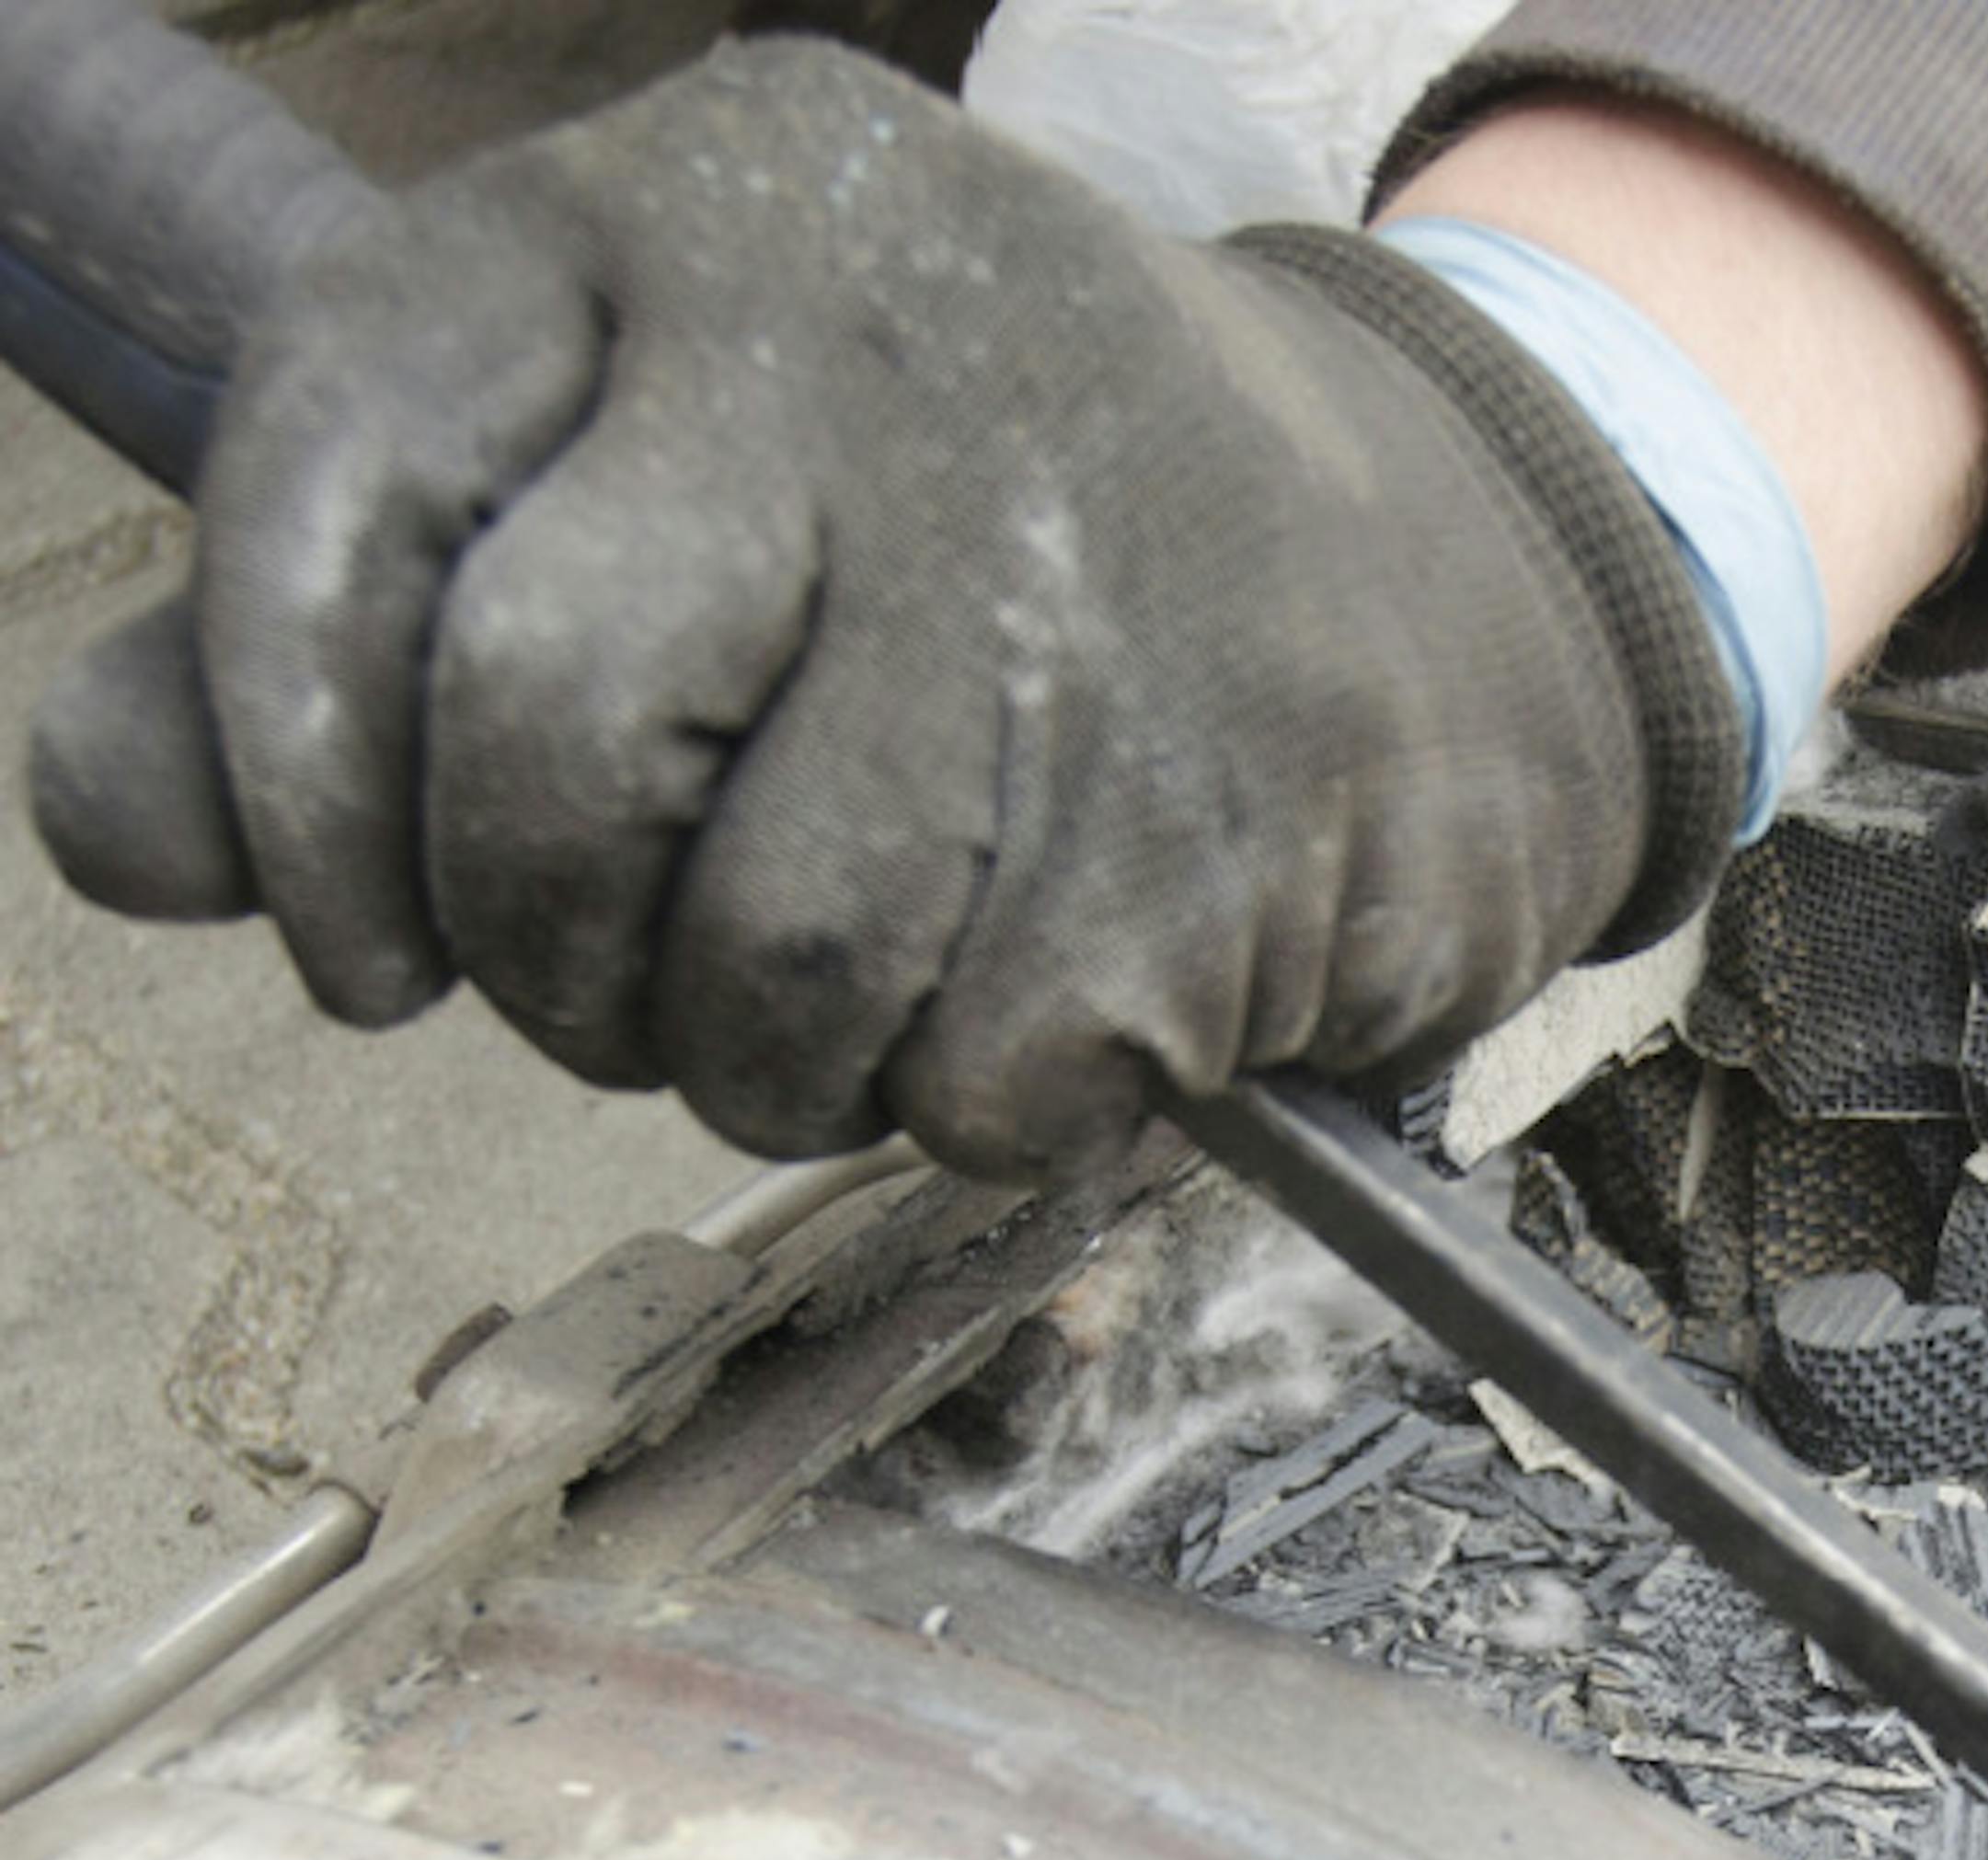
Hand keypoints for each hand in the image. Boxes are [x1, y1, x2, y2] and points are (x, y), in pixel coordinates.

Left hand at [27, 44, 1738, 1177]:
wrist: (1446, 585)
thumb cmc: (986, 564)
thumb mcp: (661, 490)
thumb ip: (356, 624)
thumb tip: (123, 830)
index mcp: (678, 215)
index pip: (341, 476)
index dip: (288, 761)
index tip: (353, 940)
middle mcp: (870, 338)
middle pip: (548, 731)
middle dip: (552, 948)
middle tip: (623, 988)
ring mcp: (1076, 561)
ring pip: (766, 951)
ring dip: (767, 1064)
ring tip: (848, 1001)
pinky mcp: (1234, 794)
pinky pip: (972, 1076)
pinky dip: (979, 1106)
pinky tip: (1053, 994)